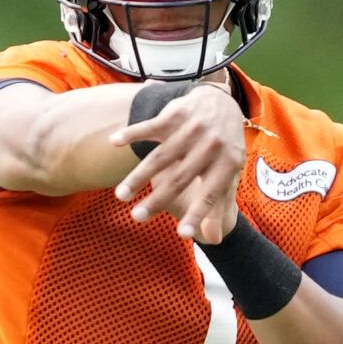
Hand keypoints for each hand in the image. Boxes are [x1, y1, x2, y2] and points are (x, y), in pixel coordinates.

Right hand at [111, 84, 244, 242]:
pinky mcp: (177, 113)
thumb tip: (215, 240)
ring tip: (120, 196)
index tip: (182, 235)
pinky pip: (151, 127)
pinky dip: (132, 133)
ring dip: (138, 176)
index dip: (198, 215)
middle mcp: (212, 145)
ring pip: (162, 157)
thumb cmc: (223, 148)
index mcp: (228, 163)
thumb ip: (219, 206)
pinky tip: (113, 142)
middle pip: (181, 178)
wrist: (222, 102)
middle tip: (136, 218)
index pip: (212, 194)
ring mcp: (194, 128)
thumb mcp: (228, 175)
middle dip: (157, 199)